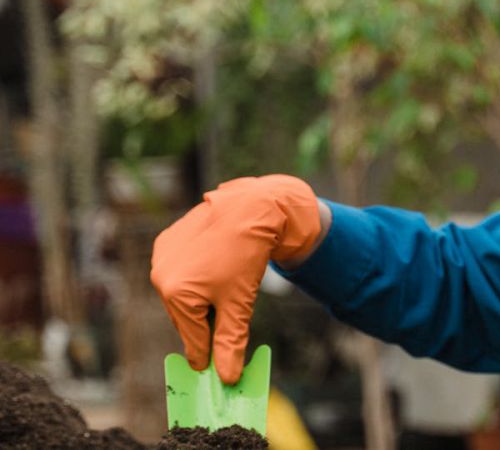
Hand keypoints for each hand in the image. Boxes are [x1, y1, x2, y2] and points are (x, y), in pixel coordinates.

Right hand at [150, 175, 322, 383]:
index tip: (215, 370)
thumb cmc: (245, 256)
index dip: (208, 354)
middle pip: (184, 315)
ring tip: (223, 292)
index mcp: (174, 293)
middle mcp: (160, 273)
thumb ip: (230, 343)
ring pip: (181, 294)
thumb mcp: (239, 305)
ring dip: (199, 301)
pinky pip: (179, 271)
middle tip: (224, 329)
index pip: (192, 337)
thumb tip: (227, 377)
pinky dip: (195, 279)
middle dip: (206, 324)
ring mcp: (161, 255)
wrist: (252, 209)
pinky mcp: (167, 240)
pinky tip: (214, 271)